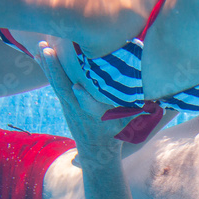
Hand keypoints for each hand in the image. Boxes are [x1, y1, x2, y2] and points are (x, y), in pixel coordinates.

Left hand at [34, 42, 127, 161]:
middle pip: (64, 88)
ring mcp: (69, 105)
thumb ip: (139, 112)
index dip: (83, 97)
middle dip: (56, 70)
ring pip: (56, 84)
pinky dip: (47, 69)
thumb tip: (159, 103)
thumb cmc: (114, 134)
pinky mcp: (64, 103)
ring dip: (48, 66)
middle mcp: (79, 109)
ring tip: (39, 46)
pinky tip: (39, 56)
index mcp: (96, 114)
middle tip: (47, 50)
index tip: (77, 87)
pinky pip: (54, 83)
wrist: (96, 152)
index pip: (88, 106)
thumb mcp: (128, 125)